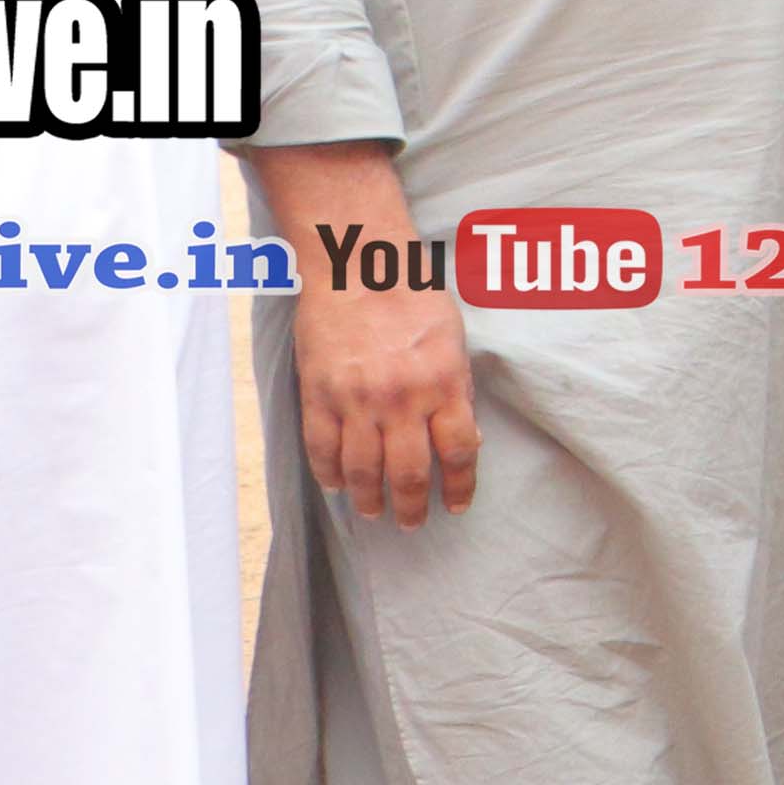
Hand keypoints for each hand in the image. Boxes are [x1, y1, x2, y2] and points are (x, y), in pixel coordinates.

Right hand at [293, 267, 482, 523]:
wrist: (357, 262)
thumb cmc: (412, 296)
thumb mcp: (453, 342)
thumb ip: (456, 393)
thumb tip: (464, 443)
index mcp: (444, 383)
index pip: (459, 453)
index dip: (460, 487)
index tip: (456, 506)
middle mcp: (403, 398)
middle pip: (410, 473)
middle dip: (412, 507)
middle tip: (411, 522)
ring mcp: (357, 399)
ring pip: (362, 471)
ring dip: (369, 499)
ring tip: (374, 510)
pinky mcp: (319, 393)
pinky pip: (321, 449)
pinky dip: (328, 474)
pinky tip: (336, 485)